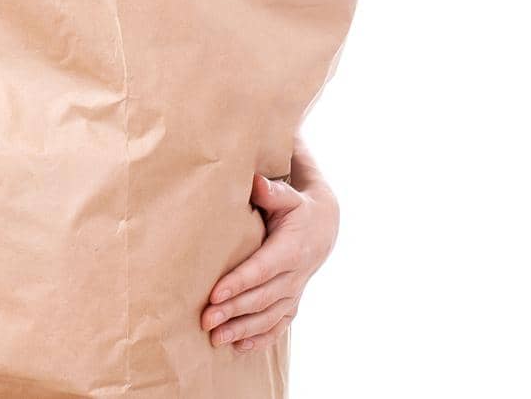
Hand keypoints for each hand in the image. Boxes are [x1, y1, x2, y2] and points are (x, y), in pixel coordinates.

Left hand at [200, 172, 338, 351]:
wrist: (324, 227)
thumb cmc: (297, 208)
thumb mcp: (289, 197)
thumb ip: (272, 192)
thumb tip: (254, 182)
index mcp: (292, 248)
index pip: (262, 269)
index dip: (239, 283)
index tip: (214, 294)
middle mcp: (296, 274)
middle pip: (262, 297)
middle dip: (233, 311)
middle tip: (205, 320)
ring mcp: (295, 291)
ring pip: (269, 316)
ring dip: (242, 329)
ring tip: (215, 339)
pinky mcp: (293, 302)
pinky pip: (279, 325)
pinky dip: (261, 338)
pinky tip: (239, 348)